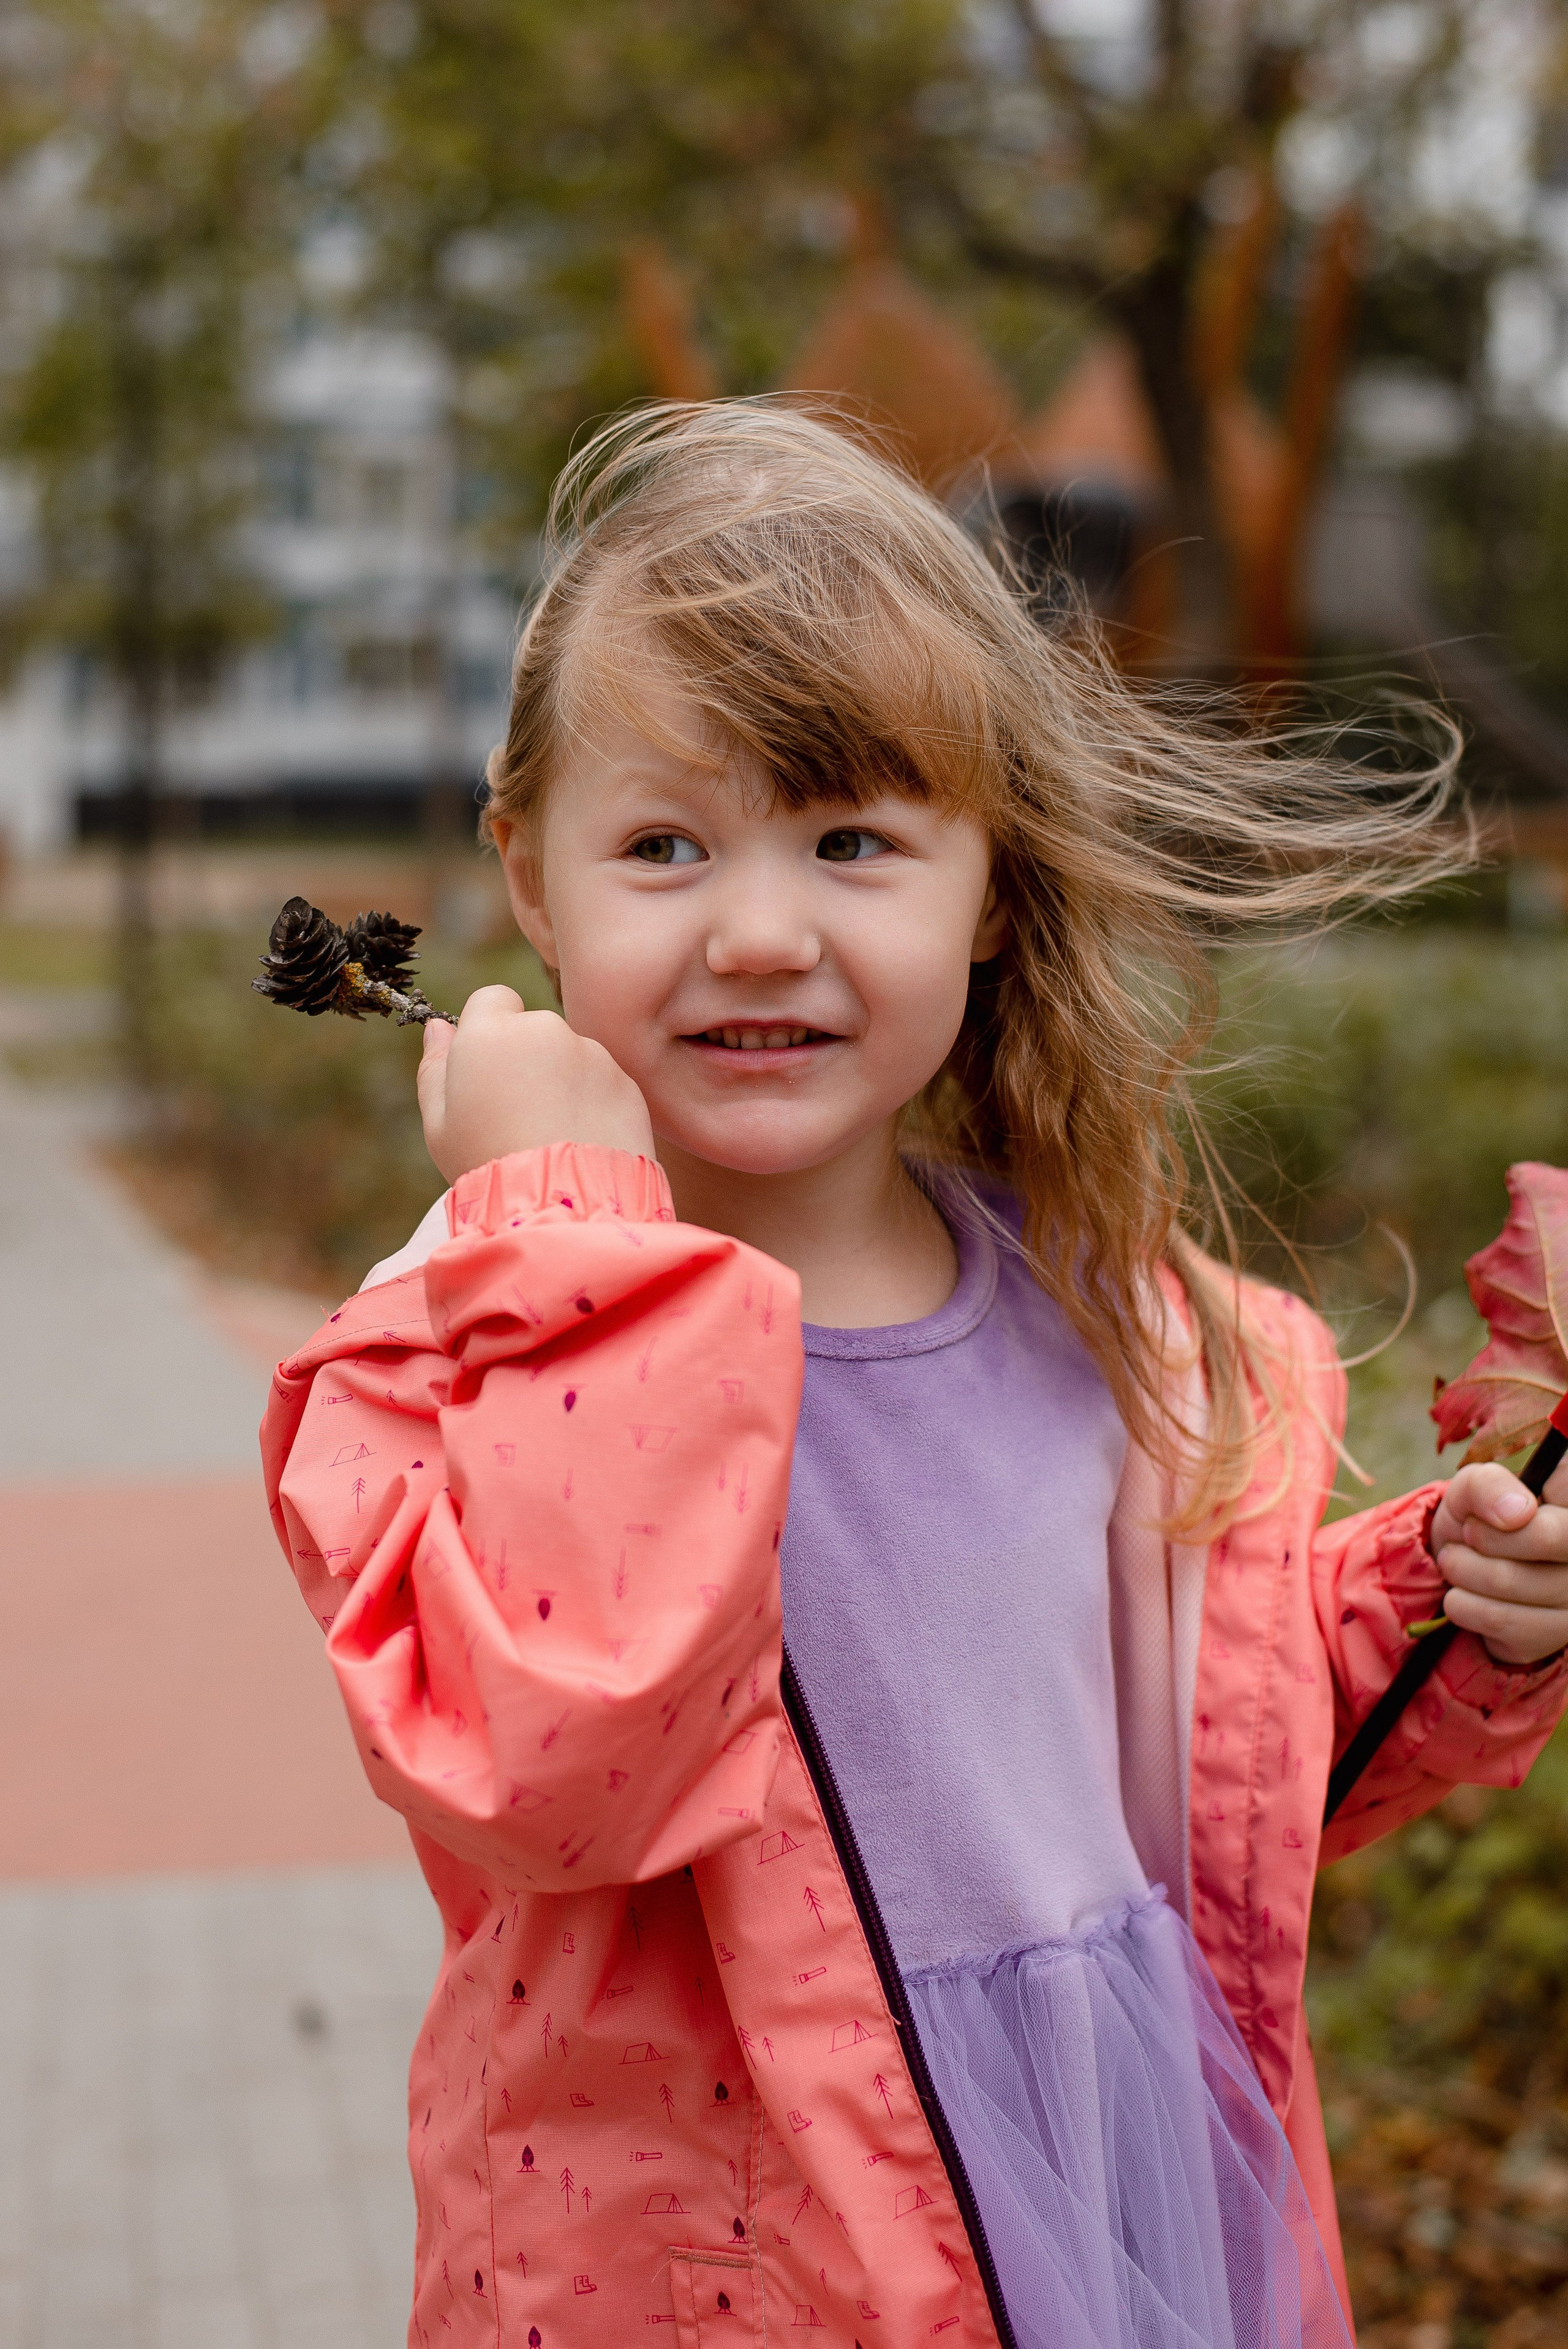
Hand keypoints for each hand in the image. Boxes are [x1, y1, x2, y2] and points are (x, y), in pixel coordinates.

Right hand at [417, 987, 654, 1184]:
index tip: (488, 1069)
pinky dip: (594, 1104)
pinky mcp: (627, 1083)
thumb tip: (439, 1027)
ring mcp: (593, 1055)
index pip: (493, 999)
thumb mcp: (440, 1124)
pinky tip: (582, 1141)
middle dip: (528, 1058)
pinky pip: (604, 1083)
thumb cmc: (487, 1165)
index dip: (489, 1031)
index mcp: (493, 1033)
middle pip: (535, 1028)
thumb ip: (435, 1066)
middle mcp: (547, 1030)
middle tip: (518, 1113)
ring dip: (563, 1081)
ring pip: (573, 1056)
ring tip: (553, 1135)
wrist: (562, 1205)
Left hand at [1428, 1458, 1567, 1666]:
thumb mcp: (1472, 1490)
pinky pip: (1498, 1618)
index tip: (1504, 1510)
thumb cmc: (1478, 1521)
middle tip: (1468, 1535)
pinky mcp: (1556, 1637)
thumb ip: (1489, 1485)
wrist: (1463, 1578)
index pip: (1564, 1486)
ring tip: (1457, 1562)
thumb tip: (1517, 1512)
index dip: (1520, 1496)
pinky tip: (1464, 1594)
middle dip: (1482, 1534)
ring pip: (1509, 1580)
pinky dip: (1461, 1603)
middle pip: (1544, 1536)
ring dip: (1461, 1568)